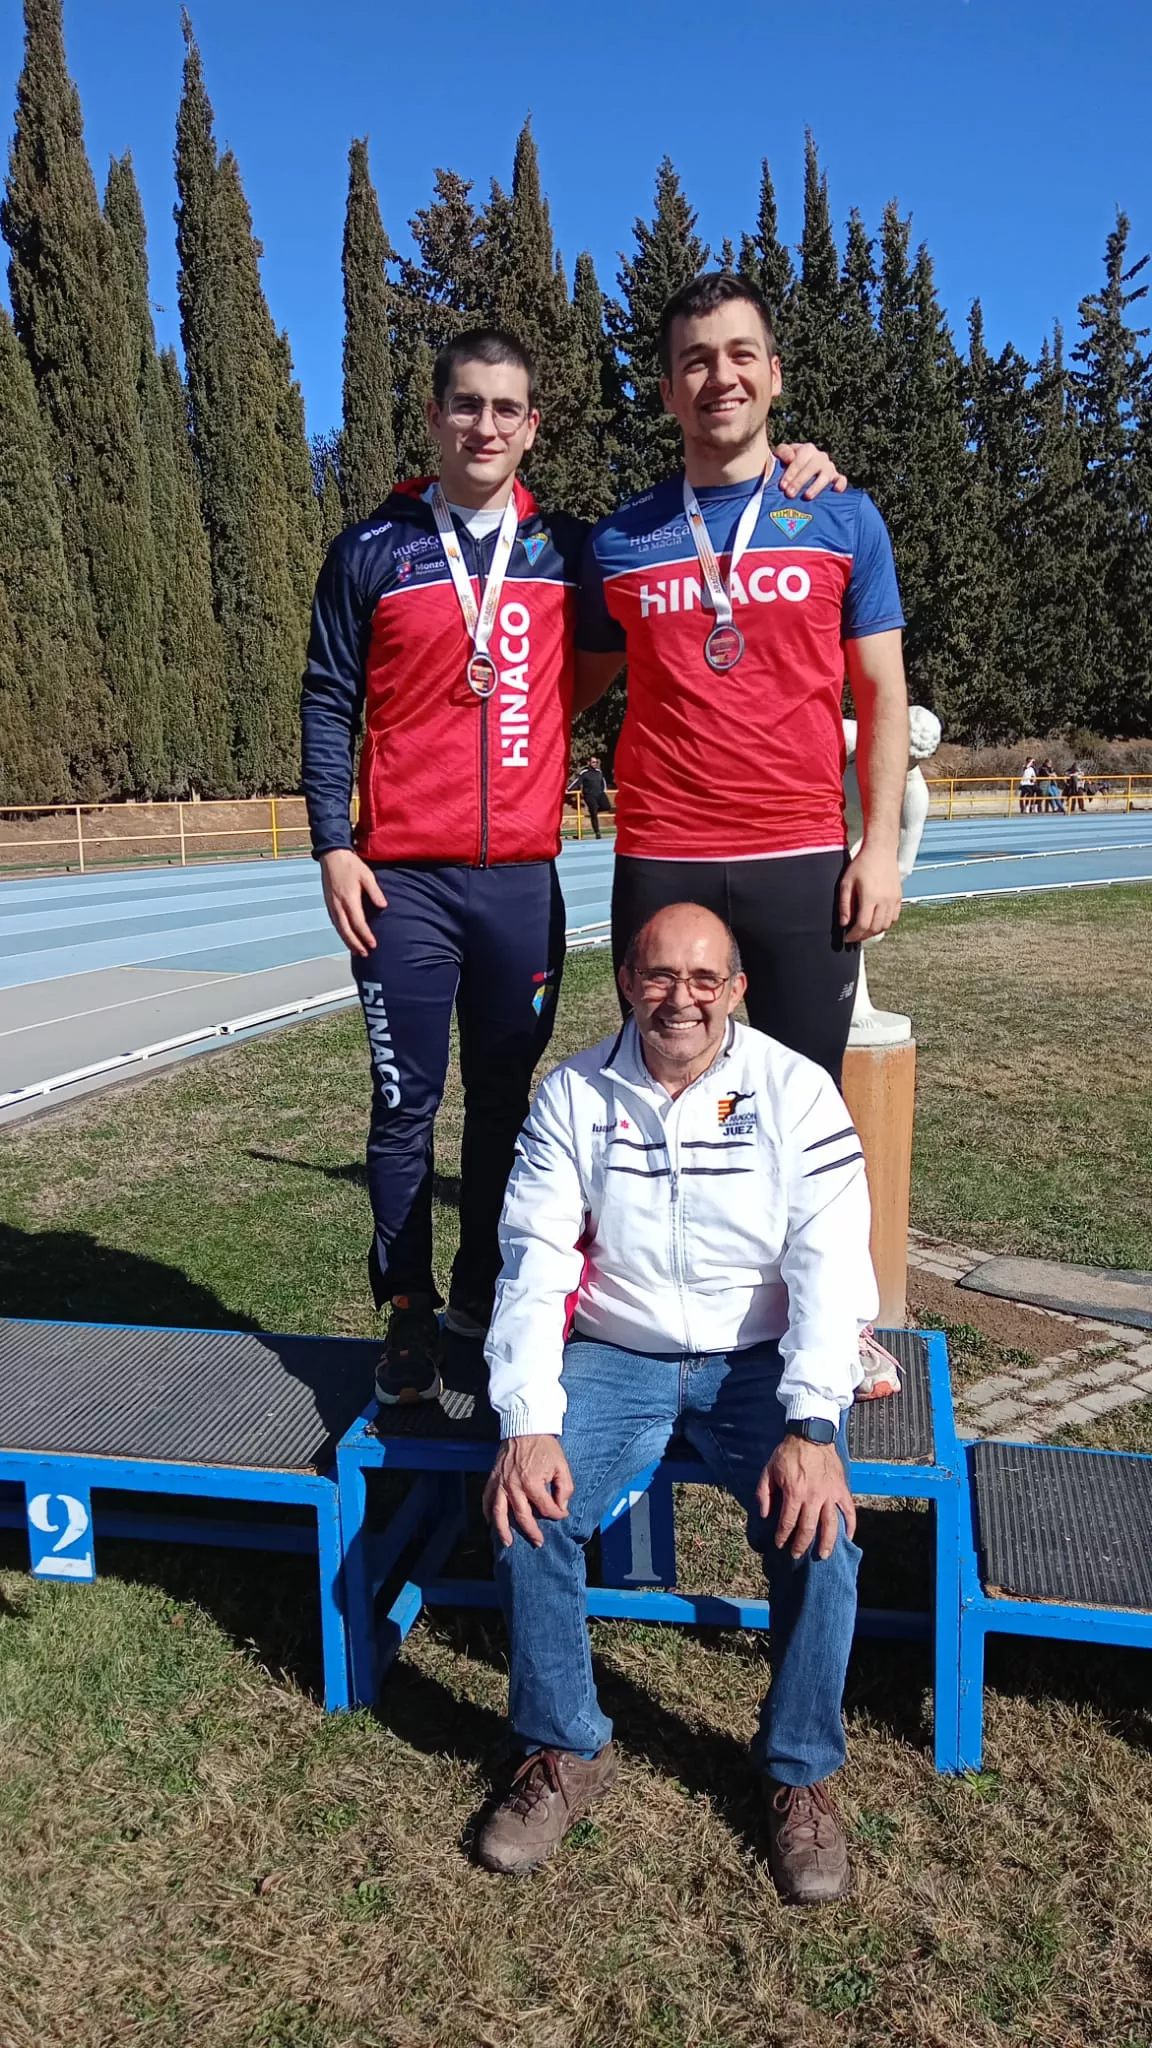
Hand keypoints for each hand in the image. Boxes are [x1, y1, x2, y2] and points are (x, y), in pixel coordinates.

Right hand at [320, 849, 386, 956]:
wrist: (332, 856)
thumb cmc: (351, 865)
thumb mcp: (367, 875)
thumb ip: (375, 892)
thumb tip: (383, 906)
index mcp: (349, 898)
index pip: (358, 923)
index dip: (365, 935)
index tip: (373, 944)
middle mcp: (338, 905)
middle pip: (346, 930)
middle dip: (355, 944)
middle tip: (365, 954)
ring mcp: (331, 905)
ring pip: (339, 929)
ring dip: (348, 941)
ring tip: (357, 951)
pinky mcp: (329, 904)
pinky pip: (335, 923)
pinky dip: (342, 933)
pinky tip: (347, 938)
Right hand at [483, 1435, 573, 1547]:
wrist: (526, 1428)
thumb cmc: (545, 1447)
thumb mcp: (561, 1466)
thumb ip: (565, 1489)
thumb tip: (561, 1507)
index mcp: (532, 1483)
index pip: (546, 1508)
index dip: (557, 1514)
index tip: (562, 1514)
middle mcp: (513, 1487)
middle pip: (522, 1516)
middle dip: (532, 1531)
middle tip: (538, 1542)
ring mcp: (500, 1483)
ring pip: (498, 1513)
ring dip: (502, 1530)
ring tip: (507, 1543)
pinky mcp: (493, 1478)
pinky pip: (486, 1499)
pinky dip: (487, 1512)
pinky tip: (490, 1521)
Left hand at [757, 1437, 855, 1559]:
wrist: (811, 1435)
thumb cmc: (788, 1453)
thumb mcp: (769, 1470)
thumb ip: (764, 1493)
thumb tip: (764, 1514)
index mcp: (794, 1492)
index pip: (788, 1522)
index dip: (782, 1535)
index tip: (780, 1544)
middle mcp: (813, 1497)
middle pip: (808, 1528)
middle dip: (801, 1545)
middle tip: (796, 1555)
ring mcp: (830, 1494)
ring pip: (831, 1525)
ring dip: (827, 1543)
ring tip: (823, 1556)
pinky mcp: (842, 1489)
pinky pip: (849, 1511)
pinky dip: (851, 1526)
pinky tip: (848, 1538)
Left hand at [773, 442, 848, 499]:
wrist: (796, 473)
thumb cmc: (786, 463)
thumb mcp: (780, 454)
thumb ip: (783, 452)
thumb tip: (791, 458)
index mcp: (807, 450)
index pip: (800, 459)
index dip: (791, 472)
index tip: (782, 485)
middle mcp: (820, 457)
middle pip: (812, 467)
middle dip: (800, 481)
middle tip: (790, 494)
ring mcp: (829, 468)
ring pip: (826, 475)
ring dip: (817, 486)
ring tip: (807, 496)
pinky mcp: (836, 478)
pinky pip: (841, 480)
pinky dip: (840, 484)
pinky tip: (836, 490)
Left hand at [838, 844, 902, 941]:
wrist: (880, 850)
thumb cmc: (862, 864)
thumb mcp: (846, 883)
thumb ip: (844, 905)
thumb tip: (844, 923)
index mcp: (870, 897)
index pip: (863, 925)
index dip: (854, 935)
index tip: (847, 938)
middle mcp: (884, 900)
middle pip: (875, 928)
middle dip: (863, 936)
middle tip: (854, 936)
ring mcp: (894, 899)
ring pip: (886, 925)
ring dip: (874, 931)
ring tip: (864, 930)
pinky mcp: (899, 897)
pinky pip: (894, 917)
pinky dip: (885, 923)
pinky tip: (876, 921)